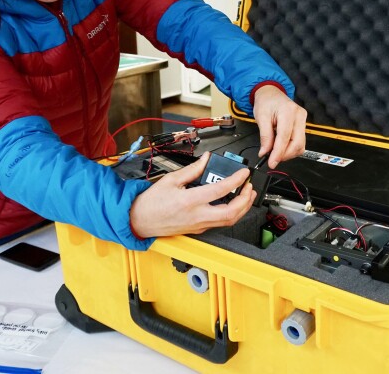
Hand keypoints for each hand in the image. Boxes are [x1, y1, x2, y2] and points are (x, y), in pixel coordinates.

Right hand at [129, 152, 254, 238]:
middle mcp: (197, 215)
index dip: (236, 180)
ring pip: (229, 221)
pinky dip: (231, 213)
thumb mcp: (171, 180)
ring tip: (246, 195)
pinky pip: (220, 223)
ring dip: (242, 208)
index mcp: (190, 201)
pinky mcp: (198, 229)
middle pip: (231, 212)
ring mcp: (199, 225)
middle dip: (245, 200)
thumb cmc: (151, 202)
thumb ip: (192, 170)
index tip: (244, 173)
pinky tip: (233, 204)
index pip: (220, 190)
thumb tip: (206, 159)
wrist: (139, 220)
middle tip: (249, 187)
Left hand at [253, 85, 306, 167]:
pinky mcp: (303, 125)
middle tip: (272, 159)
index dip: (278, 153)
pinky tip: (282, 146)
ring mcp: (303, 120)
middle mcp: (299, 115)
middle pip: (297, 143)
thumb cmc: (266, 102)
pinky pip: (300, 142)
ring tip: (275, 151)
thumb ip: (265, 136)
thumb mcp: (261, 117)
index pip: (285, 137)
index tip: (271, 162)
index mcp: (288, 111)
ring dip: (288, 153)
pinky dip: (291, 148)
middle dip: (284, 155)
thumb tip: (265, 152)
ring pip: (300, 145)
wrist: (271, 93)